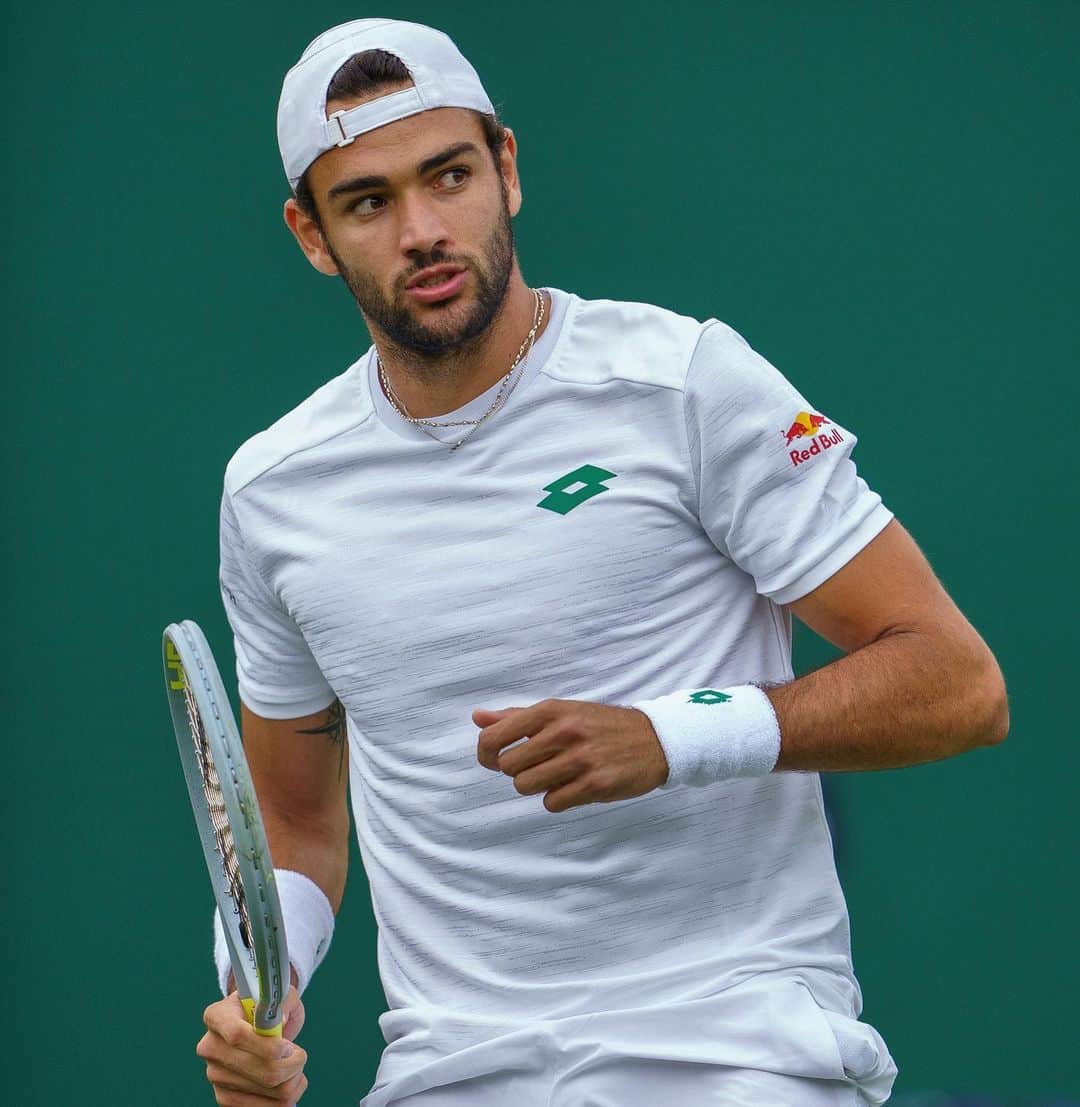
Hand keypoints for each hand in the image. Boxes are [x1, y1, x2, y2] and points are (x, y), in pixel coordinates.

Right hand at [196, 985, 307, 1104]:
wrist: (255, 1027)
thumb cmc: (268, 1008)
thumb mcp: (279, 993)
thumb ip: (283, 999)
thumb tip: (281, 1022)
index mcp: (217, 1016)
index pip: (237, 1035)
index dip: (267, 1045)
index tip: (288, 1047)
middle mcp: (210, 1047)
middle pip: (258, 1068)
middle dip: (291, 1063)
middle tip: (299, 1055)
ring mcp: (215, 1075)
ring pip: (267, 1089)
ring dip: (293, 1080)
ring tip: (296, 1066)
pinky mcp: (224, 1098)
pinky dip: (284, 1100)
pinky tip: (290, 1083)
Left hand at [474, 699, 668, 811]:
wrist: (654, 739)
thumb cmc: (599, 725)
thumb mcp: (561, 712)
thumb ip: (517, 717)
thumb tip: (477, 718)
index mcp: (550, 710)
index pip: (493, 737)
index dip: (487, 754)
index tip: (496, 759)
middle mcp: (564, 732)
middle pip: (508, 767)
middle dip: (517, 771)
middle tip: (536, 767)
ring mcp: (580, 759)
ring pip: (526, 786)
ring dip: (537, 786)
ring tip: (556, 776)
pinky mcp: (596, 784)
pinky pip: (552, 803)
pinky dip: (558, 799)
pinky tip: (574, 786)